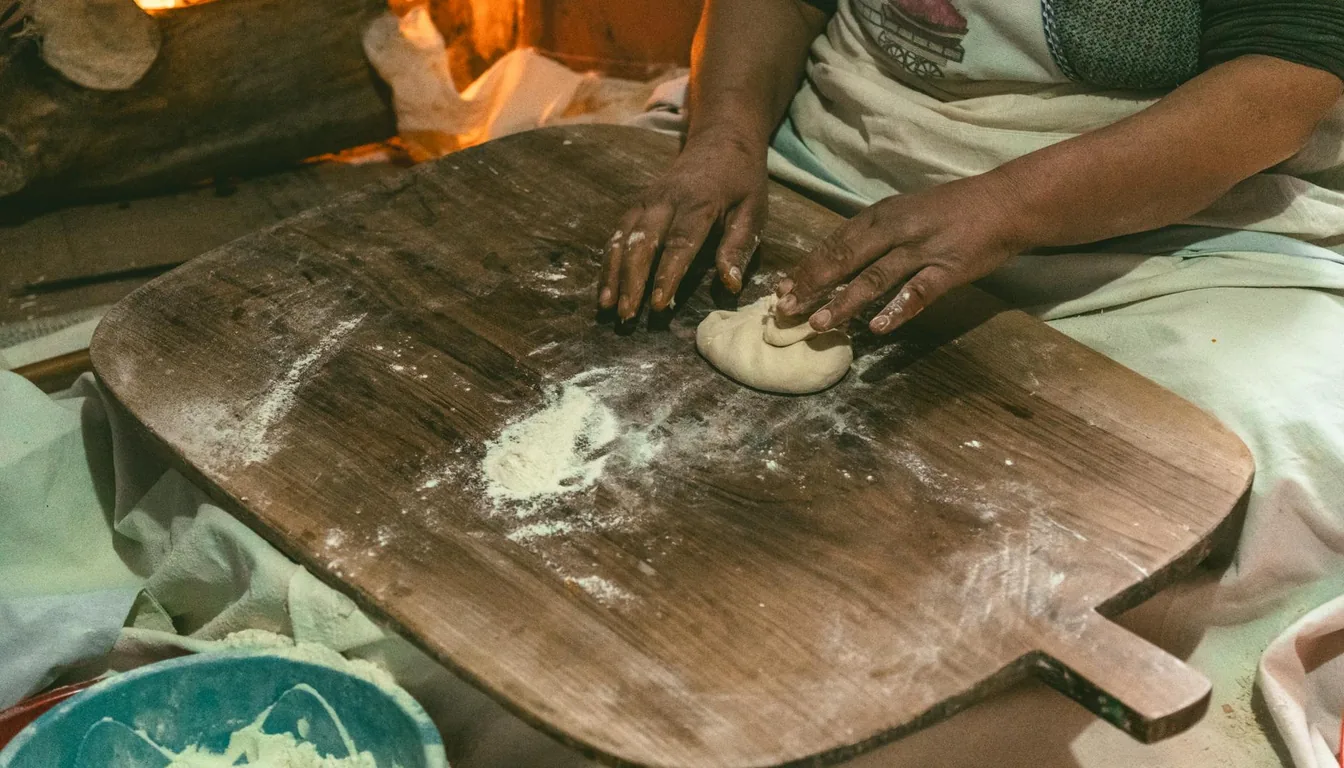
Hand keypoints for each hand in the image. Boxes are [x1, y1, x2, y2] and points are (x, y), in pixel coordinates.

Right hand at [599, 131, 768, 319]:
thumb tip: (730, 286)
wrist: (721, 140)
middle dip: (631, 281)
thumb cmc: (742, 183)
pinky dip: (608, 261)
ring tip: (607, 306)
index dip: (667, 275)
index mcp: (699, 204)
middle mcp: (667, 201)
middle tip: (626, 315)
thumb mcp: (753, 211)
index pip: (679, 243)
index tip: (658, 305)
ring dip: (613, 274)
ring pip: (623, 238)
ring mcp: (648, 200)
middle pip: (642, 243)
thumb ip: (739, 247)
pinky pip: (618, 233)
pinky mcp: (637, 204)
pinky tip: (605, 287)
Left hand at [776, 173, 1026, 333]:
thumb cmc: (949, 211)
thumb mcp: (904, 213)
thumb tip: (833, 260)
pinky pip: (918, 292)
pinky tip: (877, 328)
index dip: (805, 267)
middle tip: (785, 309)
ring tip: (818, 325)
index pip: (833, 243)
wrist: (1004, 202)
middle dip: (812, 286)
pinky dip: (897, 310)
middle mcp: (895, 229)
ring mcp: (922, 249)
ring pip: (875, 277)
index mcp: (880, 215)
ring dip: (844, 303)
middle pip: (845, 259)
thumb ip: (871, 235)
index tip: (779, 289)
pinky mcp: (949, 268)